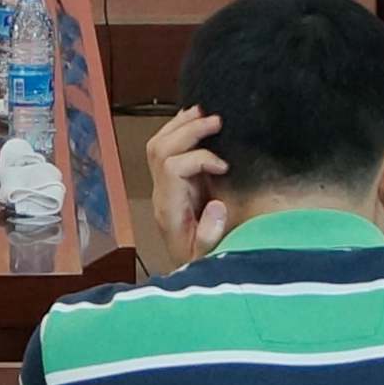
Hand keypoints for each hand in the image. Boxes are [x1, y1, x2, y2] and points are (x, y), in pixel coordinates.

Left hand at [142, 106, 234, 256]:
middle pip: (161, 149)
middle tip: (215, 121)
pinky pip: (165, 151)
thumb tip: (217, 205)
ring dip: (179, 125)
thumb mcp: (206, 259)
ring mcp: (163, 187)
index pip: (173, 167)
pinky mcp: (171, 185)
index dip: (200, 159)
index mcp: (169, 209)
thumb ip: (210, 235)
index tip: (224, 166)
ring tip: (202, 112)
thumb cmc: (198, 265)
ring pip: (158, 145)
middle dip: (187, 130)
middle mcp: (161, 194)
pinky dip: (178, 133)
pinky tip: (193, 122)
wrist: (187, 272)